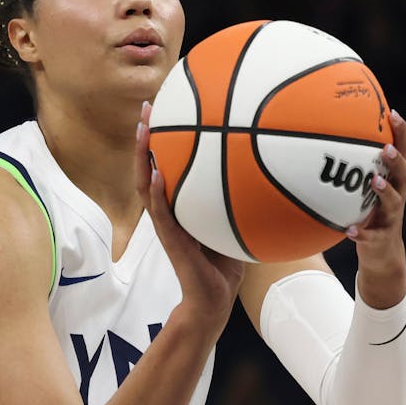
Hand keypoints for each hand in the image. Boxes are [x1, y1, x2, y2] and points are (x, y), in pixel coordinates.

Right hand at [136, 101, 244, 332]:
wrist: (213, 298)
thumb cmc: (224, 261)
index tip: (164, 106)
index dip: (162, 136)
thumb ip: (236, 196)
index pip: (164, 163)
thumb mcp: (232, 221)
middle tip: (147, 106)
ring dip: (142, 157)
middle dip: (146, 136)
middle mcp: (168, 209)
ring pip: (146, 184)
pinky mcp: (170, 240)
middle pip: (148, 165)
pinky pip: (161, 213)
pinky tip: (156, 173)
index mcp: (179, 203)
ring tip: (143, 131)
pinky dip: (156, 193)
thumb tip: (263, 167)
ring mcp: (165, 224)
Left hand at [350, 109, 405, 305]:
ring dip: (384, 191)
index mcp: (394, 183)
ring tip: (373, 181)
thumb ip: (353, 171)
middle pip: (405, 175)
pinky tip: (349, 230)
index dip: (401, 134)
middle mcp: (397, 197)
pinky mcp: (380, 239)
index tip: (393, 113)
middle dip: (397, 161)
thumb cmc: (370, 215)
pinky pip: (371, 236)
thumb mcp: (364, 192)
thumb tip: (322, 141)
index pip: (403, 154)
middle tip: (385, 148)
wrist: (382, 255)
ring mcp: (391, 218)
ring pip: (394, 203)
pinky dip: (361, 233)